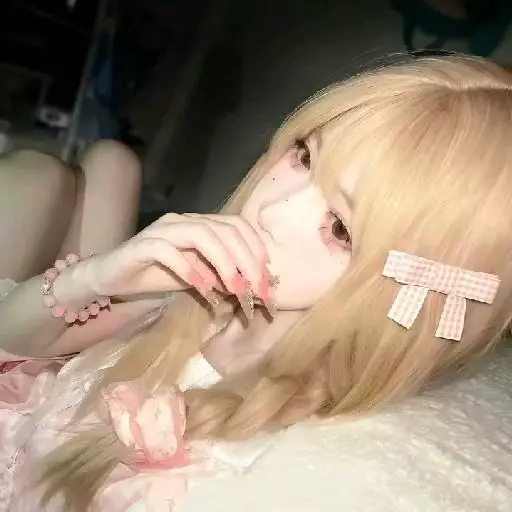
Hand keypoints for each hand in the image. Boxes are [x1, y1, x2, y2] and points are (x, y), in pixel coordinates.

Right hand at [79, 213, 274, 317]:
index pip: (236, 224)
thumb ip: (222, 277)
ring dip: (224, 264)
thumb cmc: (158, 275)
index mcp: (200, 224)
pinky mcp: (142, 245)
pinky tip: (201, 289)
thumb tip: (252, 288)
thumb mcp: (198, 277)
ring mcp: (163, 230)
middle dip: (246, 260)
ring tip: (234, 290)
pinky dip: (189, 270)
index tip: (267, 276)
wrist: (112, 276)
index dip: (256, 248)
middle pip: (225, 229)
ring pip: (202, 235)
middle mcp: (184, 221)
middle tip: (257, 289)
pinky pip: (169, 251)